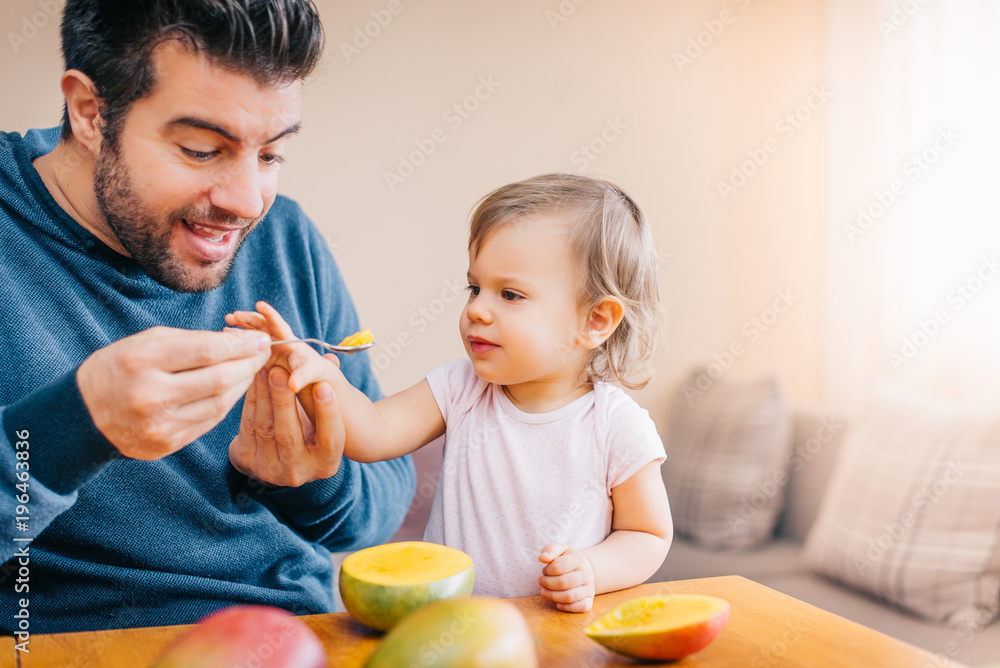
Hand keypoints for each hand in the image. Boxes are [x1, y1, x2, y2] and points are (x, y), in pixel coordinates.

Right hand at [76, 326, 270, 459]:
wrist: (83, 415)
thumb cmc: (120, 368)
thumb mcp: (146, 342)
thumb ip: (192, 341)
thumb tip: (239, 342)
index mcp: (142, 361)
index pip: (207, 351)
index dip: (240, 344)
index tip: (260, 337)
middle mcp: (150, 395)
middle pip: (219, 380)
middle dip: (249, 363)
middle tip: (265, 351)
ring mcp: (159, 425)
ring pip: (220, 404)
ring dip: (242, 384)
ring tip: (252, 368)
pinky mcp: (166, 444)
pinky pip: (209, 421)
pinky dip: (227, 403)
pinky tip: (234, 388)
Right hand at [225, 301, 343, 422]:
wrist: (314, 376)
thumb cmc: (315, 372)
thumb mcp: (310, 374)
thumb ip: (302, 377)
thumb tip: (294, 386)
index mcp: (291, 341)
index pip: (279, 325)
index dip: (270, 314)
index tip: (260, 304)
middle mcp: (280, 340)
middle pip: (263, 325)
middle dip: (248, 319)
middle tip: (232, 316)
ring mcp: (271, 347)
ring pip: (255, 333)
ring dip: (241, 327)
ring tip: (226, 324)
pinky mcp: (265, 356)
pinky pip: (251, 346)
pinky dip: (240, 341)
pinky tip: (227, 339)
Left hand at [229, 360, 345, 486]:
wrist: (277, 456)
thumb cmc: (309, 430)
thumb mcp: (323, 420)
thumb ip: (328, 392)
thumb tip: (332, 359)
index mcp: (325, 465)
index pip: (332, 440)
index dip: (328, 414)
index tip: (323, 385)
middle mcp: (298, 473)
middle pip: (290, 435)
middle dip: (285, 400)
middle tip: (282, 372)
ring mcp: (269, 470)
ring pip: (266, 428)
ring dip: (265, 395)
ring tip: (266, 369)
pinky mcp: (246, 461)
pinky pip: (248, 425)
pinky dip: (251, 399)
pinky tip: (254, 379)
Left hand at [538, 543, 596, 612]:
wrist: (585, 569)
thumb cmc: (568, 559)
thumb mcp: (561, 550)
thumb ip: (550, 549)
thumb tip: (542, 558)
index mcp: (578, 559)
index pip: (558, 566)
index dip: (547, 570)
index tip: (545, 571)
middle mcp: (586, 574)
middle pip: (563, 583)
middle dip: (547, 583)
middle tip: (541, 582)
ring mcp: (589, 588)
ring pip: (570, 596)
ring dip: (552, 596)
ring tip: (544, 592)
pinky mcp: (590, 600)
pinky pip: (581, 607)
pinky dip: (568, 608)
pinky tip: (558, 604)